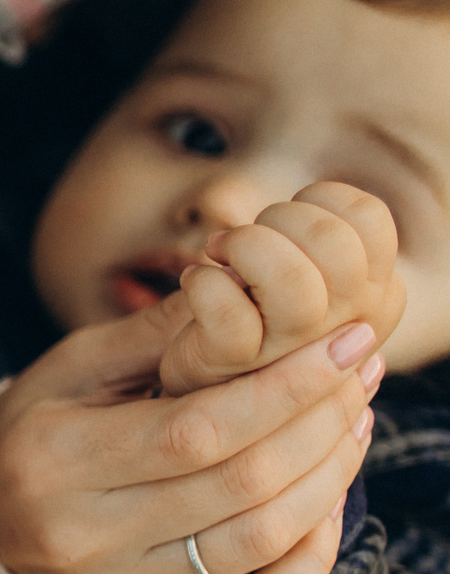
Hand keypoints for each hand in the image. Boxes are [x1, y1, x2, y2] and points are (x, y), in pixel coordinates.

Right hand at [0, 306, 376, 573]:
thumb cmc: (39, 428)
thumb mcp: (74, 367)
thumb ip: (159, 332)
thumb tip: (251, 285)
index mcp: (53, 460)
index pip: (199, 429)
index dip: (288, 388)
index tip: (348, 342)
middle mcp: (78, 538)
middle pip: (240, 483)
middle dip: (322, 422)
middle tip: (362, 377)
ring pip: (258, 543)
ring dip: (330, 479)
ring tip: (352, 428)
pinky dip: (310, 563)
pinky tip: (326, 508)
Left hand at [158, 183, 402, 395]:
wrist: (204, 373)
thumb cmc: (259, 306)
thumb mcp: (307, 267)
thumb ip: (319, 239)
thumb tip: (300, 211)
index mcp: (378, 292)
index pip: (370, 217)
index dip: (321, 199)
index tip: (286, 220)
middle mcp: (352, 325)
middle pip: (333, 240)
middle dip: (279, 218)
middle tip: (245, 236)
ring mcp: (297, 351)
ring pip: (291, 278)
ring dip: (246, 246)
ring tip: (220, 251)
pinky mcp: (238, 365)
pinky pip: (227, 314)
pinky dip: (202, 283)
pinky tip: (194, 279)